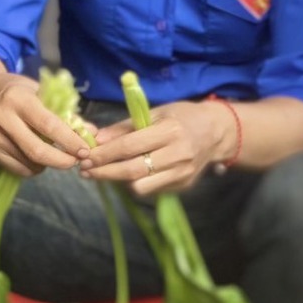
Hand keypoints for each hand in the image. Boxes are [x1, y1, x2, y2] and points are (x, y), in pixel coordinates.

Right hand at [0, 71, 92, 177]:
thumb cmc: (17, 91)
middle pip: (37, 151)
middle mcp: (2, 118)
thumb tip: (92, 132)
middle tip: (75, 161)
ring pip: (29, 163)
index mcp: (17, 99)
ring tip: (57, 155)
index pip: (48, 125)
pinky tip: (39, 158)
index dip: (69, 140)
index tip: (84, 150)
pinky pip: (18, 169)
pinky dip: (34, 168)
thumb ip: (66, 112)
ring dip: (49, 164)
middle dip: (61, 160)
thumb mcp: (41, 92)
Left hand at [81, 99, 233, 197]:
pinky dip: (136, 182)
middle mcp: (178, 154)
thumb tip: (97, 139)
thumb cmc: (182, 117)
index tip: (85, 157)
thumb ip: (125, 127)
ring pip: (141, 186)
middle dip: (105, 172)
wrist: (216, 132)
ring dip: (119, 180)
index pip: (130, 146)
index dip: (104, 154)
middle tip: (85, 171)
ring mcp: (182, 173)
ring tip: (106, 171)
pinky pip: (152, 189)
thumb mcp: (155, 112)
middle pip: (133, 171)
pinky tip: (129, 173)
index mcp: (170, 131)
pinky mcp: (183, 185)